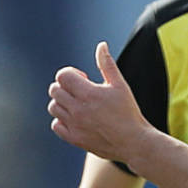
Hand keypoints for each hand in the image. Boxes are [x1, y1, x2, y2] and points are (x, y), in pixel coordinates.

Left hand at [47, 41, 149, 161]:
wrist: (133, 142)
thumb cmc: (128, 112)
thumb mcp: (120, 85)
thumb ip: (107, 64)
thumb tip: (101, 45)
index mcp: (89, 93)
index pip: (62, 76)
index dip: (70, 73)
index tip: (82, 78)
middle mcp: (78, 109)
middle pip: (54, 90)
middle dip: (65, 86)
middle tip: (80, 90)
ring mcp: (74, 125)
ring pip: (53, 107)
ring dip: (62, 102)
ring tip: (77, 104)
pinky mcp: (74, 138)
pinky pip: (56, 125)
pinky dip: (61, 120)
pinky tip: (75, 118)